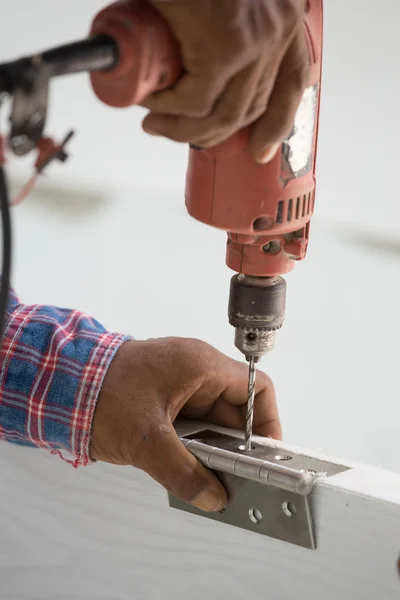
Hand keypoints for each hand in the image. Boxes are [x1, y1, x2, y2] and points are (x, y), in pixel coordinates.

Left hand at [90, 338, 279, 511]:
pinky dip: (196, 444)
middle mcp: (195, 369)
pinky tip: (192, 467)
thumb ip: (182, 471)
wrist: (60, 383)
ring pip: (213, 417)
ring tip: (215, 477)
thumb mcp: (146, 439)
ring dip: (216, 446)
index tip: (266, 456)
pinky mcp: (164, 395)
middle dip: (238, 444)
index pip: (255, 389)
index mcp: (200, 365)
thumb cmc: (102, 395)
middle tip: (239, 477)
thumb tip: (213, 497)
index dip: (268, 422)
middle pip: (236, 408)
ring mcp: (178, 382)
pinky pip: (193, 420)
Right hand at [142, 0, 308, 162]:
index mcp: (283, 18)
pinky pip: (195, 101)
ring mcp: (253, 42)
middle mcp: (276, 32)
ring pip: (224, 115)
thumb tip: (196, 66)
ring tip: (155, 123)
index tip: (261, 150)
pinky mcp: (223, 47)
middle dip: (211, 132)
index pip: (292, 83)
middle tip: (176, 130)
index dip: (277, 124)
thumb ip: (225, 27)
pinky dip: (170, 110)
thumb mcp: (226, 2)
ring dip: (185, 130)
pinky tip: (151, 102)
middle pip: (252, 108)